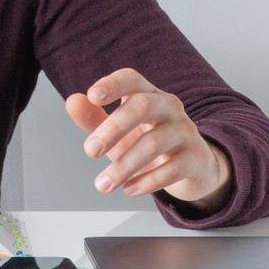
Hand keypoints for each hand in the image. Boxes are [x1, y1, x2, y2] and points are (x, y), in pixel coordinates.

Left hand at [64, 67, 232, 209]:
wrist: (192, 167)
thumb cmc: (148, 142)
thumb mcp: (118, 132)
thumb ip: (93, 118)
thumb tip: (72, 101)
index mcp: (147, 94)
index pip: (131, 79)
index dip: (113, 84)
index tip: (93, 96)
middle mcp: (168, 107)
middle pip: (142, 106)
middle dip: (113, 128)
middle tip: (90, 151)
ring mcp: (185, 131)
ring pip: (154, 143)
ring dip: (124, 166)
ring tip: (103, 184)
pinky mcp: (196, 158)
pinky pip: (172, 168)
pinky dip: (147, 181)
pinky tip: (129, 189)